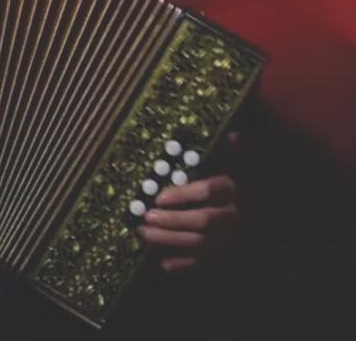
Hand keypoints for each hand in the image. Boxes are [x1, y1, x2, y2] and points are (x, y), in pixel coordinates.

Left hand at [140, 132, 240, 271]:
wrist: (255, 202)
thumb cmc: (227, 173)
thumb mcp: (227, 158)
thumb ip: (224, 147)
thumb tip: (231, 134)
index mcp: (232, 188)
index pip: (209, 191)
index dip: (184, 194)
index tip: (159, 197)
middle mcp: (233, 214)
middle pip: (203, 220)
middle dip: (172, 220)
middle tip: (145, 216)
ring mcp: (228, 236)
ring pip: (200, 242)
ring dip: (170, 239)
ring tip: (143, 233)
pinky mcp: (222, 252)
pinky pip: (204, 263)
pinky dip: (184, 265)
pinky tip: (162, 263)